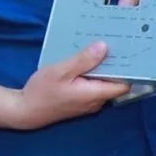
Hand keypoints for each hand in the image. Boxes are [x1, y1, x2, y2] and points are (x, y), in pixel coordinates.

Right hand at [13, 41, 130, 129]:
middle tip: (114, 44)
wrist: (25, 111)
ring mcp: (89, 104)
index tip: (128, 52)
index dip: (129, 69)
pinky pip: (93, 87)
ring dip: (102, 69)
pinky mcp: (81, 102)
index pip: (124, 85)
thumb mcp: (61, 71)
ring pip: (103, 84)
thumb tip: (104, 47)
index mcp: (95, 94)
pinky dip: (92, 75)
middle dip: (115, 65)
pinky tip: (85, 62)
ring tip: (99, 49)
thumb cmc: (42, 91)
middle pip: (114, 83)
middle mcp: (96, 102)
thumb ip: (83, 60)